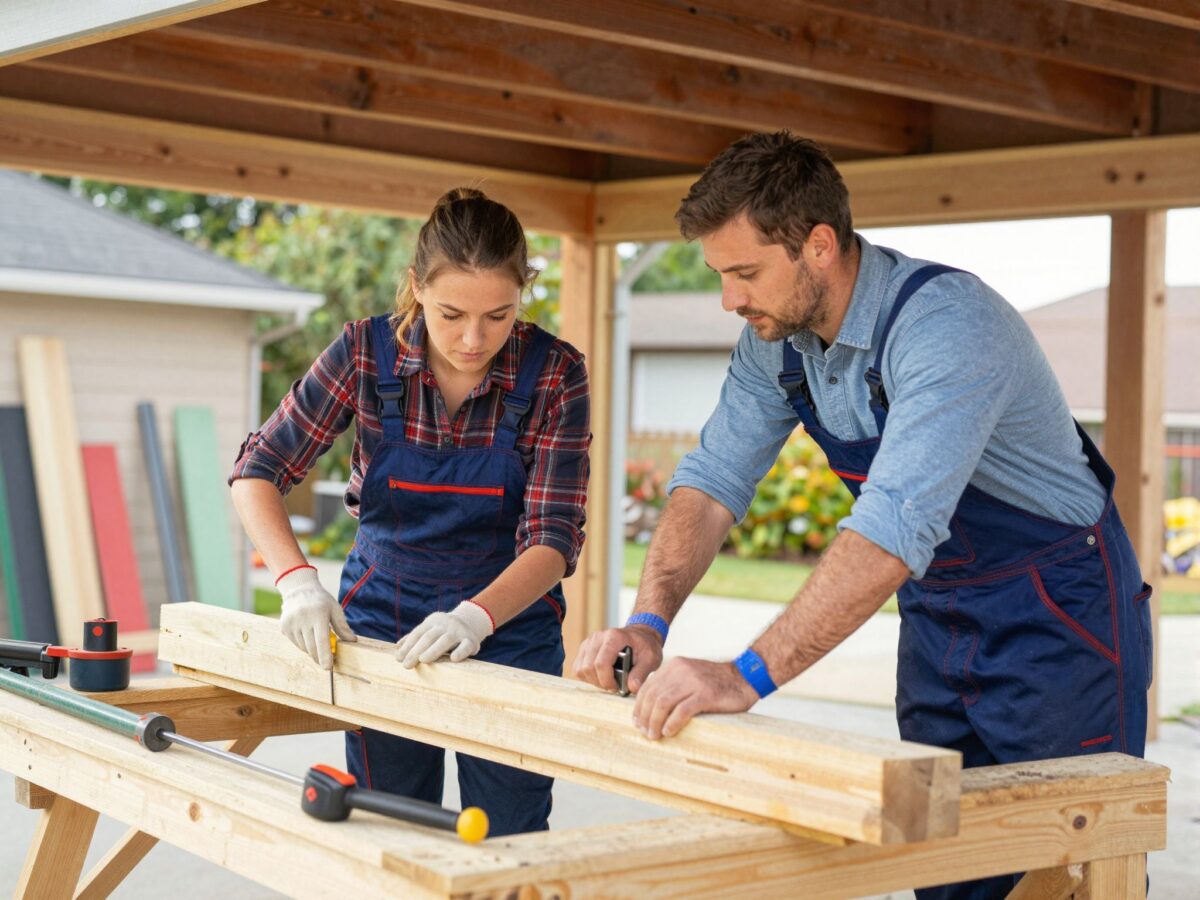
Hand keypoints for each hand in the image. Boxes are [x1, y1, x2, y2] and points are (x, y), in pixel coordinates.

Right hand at [278, 566, 355, 669]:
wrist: (299, 589)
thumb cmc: (321, 600)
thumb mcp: (335, 609)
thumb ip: (342, 626)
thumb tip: (352, 641)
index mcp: (317, 614)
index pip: (321, 640)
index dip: (325, 655)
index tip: (328, 667)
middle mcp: (302, 619)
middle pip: (311, 647)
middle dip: (319, 658)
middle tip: (326, 664)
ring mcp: (291, 623)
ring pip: (303, 647)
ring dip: (311, 650)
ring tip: (317, 641)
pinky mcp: (284, 627)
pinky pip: (295, 643)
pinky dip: (303, 645)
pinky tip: (307, 635)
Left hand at [396, 601, 493, 667]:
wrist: (471, 622)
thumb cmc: (444, 631)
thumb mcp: (430, 629)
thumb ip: (416, 637)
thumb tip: (397, 645)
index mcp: (433, 621)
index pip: (418, 633)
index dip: (407, 646)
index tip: (398, 659)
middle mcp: (446, 624)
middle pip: (429, 636)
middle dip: (416, 651)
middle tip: (406, 665)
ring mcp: (459, 631)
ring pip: (446, 640)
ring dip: (433, 650)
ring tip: (423, 660)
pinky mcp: (472, 640)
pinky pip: (466, 645)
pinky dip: (460, 651)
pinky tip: (453, 659)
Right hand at [572, 624, 663, 693]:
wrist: (640, 635)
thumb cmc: (646, 647)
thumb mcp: (651, 659)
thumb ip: (641, 673)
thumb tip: (632, 688)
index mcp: (614, 637)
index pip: (601, 663)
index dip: (607, 681)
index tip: (618, 688)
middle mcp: (598, 637)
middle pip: (588, 668)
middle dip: (600, 682)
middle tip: (615, 686)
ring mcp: (589, 642)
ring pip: (580, 669)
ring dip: (593, 680)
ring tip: (608, 680)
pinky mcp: (584, 649)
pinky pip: (578, 668)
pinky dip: (587, 677)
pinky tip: (601, 676)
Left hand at [632, 657, 758, 739]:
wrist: (744, 678)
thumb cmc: (716, 684)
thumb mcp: (689, 677)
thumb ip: (672, 686)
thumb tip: (651, 708)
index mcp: (674, 666)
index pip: (648, 687)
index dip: (639, 706)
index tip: (637, 721)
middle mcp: (681, 671)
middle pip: (653, 696)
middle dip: (645, 716)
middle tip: (644, 732)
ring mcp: (693, 682)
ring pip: (664, 703)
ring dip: (655, 722)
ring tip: (654, 735)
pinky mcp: (706, 694)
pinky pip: (683, 710)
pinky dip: (672, 723)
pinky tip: (669, 732)